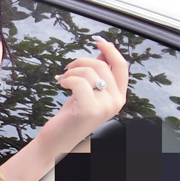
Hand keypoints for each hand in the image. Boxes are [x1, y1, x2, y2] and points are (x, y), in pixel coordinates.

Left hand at [37, 38, 128, 159]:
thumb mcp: (88, 91)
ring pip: (89, 72)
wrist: (57, 140)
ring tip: (64, 79)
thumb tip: (103, 50)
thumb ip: (99, 73)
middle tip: (68, 69)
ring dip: (71, 71)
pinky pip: (79, 81)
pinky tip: (61, 85)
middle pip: (102, 65)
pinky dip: (67, 79)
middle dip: (81, 61)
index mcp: (118, 97)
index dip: (111, 50)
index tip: (98, 40)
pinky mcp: (89, 110)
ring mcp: (104, 107)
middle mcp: (115, 102)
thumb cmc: (71, 116)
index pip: (122, 66)